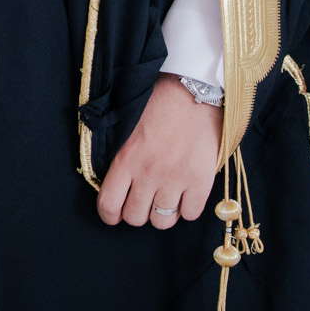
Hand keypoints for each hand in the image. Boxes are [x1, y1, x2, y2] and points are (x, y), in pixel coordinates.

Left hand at [96, 73, 222, 228]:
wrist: (193, 88)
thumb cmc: (157, 103)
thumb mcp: (127, 127)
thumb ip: (120, 157)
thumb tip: (112, 183)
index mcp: (126, 158)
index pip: (109, 205)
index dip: (110, 215)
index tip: (115, 213)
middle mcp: (149, 173)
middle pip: (136, 218)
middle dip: (137, 212)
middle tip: (143, 199)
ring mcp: (176, 179)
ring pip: (162, 221)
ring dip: (162, 212)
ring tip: (165, 196)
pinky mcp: (200, 180)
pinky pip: (190, 214)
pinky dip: (187, 208)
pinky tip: (186, 192)